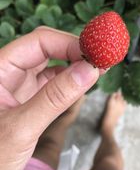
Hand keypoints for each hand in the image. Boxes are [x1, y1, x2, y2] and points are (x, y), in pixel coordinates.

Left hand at [0, 27, 99, 169]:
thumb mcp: (22, 127)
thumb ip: (55, 98)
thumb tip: (89, 70)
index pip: (38, 42)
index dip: (68, 43)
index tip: (94, 53)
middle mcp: (10, 73)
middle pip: (47, 48)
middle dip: (74, 50)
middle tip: (100, 58)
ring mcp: (20, 87)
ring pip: (52, 65)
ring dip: (75, 65)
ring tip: (98, 68)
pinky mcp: (29, 100)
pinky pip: (54, 84)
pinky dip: (71, 82)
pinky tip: (84, 83)